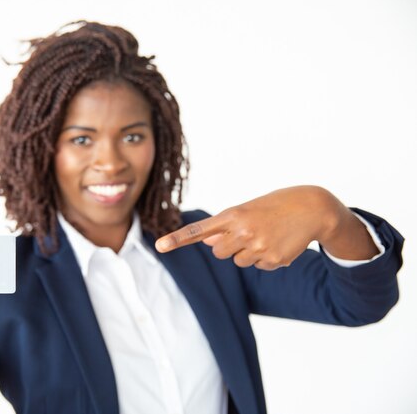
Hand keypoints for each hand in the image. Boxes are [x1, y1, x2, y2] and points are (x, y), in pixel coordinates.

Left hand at [155, 186, 377, 270]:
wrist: (312, 208)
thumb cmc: (275, 206)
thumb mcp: (247, 210)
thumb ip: (226, 226)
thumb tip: (207, 242)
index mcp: (233, 215)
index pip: (199, 230)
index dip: (177, 239)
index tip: (159, 246)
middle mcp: (242, 231)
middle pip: (219, 253)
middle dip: (229, 246)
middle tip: (249, 231)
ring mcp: (257, 247)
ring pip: (239, 261)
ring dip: (249, 252)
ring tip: (268, 235)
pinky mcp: (272, 260)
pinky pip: (259, 266)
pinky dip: (267, 258)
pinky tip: (279, 242)